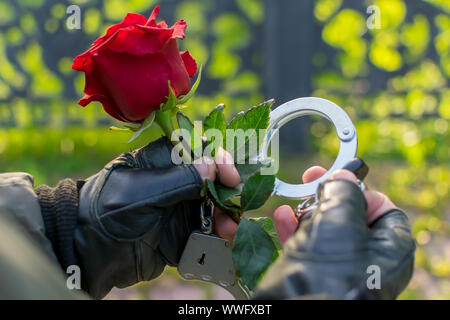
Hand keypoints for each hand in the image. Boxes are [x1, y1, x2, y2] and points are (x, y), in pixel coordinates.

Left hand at [71, 137, 242, 297]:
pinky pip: (206, 233)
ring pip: (213, 208)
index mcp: (162, 161)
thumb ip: (177, 180)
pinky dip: (218, 236)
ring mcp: (179, 209)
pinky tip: (224, 241)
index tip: (231, 177)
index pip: (199, 151)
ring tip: (230, 230)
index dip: (219, 160)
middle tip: (237, 207)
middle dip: (228, 192)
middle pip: (213, 181)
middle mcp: (175, 183)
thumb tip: (211, 167)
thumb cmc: (105, 210)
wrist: (85, 252)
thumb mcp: (139, 191)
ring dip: (226, 216)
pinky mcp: (180, 235)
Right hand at [254, 167, 414, 298]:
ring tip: (292, 198)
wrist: (298, 304)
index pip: (383, 208)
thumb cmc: (330, 266)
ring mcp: (340, 267)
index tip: (339, 178)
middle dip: (327, 196)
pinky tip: (281, 216)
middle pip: (350, 216)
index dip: (360, 190)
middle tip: (311, 178)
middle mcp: (369, 259)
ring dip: (306, 210)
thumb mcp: (341, 217)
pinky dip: (294, 228)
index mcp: (389, 247)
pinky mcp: (315, 272)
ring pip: (325, 229)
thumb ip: (343, 189)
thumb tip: (343, 177)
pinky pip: (307, 244)